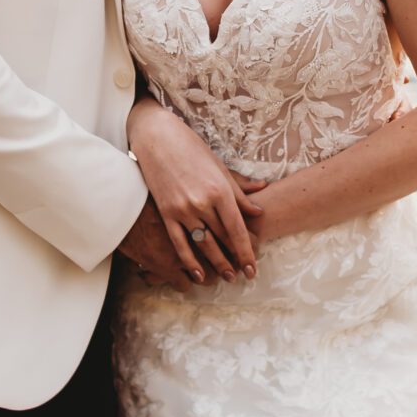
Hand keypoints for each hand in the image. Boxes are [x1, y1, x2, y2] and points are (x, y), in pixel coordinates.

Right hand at [126, 100, 262, 282]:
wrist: (157, 139)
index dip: (246, 251)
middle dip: (234, 259)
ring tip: (226, 277)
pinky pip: (180, 242)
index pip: (237, 229)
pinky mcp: (166, 212)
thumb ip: (239, 191)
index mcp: (220, 190)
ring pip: (203, 244)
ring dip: (216, 263)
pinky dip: (189, 260)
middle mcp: (203, 202)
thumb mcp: (219, 167)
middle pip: (223, 239)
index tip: (253, 267)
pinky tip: (197, 273)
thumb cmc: (191, 149)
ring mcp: (183, 209)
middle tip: (244, 276)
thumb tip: (258, 210)